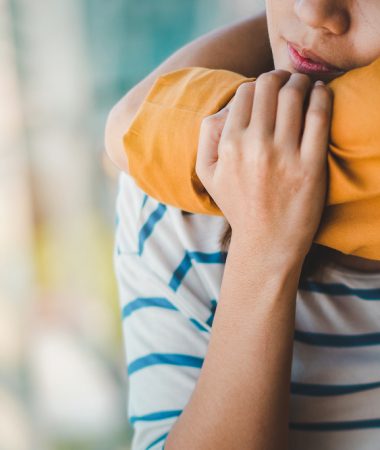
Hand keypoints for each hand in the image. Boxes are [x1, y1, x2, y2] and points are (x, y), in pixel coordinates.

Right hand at [196, 70, 332, 260]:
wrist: (266, 242)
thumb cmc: (238, 205)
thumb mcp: (208, 174)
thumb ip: (207, 136)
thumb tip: (227, 106)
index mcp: (229, 145)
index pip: (245, 92)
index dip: (257, 84)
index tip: (267, 90)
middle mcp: (254, 146)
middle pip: (269, 86)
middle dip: (279, 77)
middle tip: (288, 82)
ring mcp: (283, 156)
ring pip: (294, 95)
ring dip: (302, 82)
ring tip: (306, 86)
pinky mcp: (310, 166)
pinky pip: (319, 116)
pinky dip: (323, 96)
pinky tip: (322, 94)